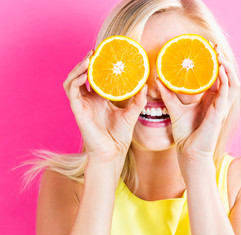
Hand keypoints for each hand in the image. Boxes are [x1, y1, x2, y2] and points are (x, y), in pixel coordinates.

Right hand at [63, 49, 147, 178]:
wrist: (113, 152)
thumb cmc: (120, 135)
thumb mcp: (132, 114)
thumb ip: (138, 100)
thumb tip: (145, 84)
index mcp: (99, 99)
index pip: (95, 77)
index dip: (97, 65)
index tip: (105, 53)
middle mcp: (88, 100)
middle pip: (81, 76)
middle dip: (86, 63)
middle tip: (95, 52)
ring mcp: (82, 105)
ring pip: (72, 80)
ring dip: (78, 68)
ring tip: (89, 59)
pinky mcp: (78, 110)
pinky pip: (72, 92)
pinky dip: (76, 80)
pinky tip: (86, 73)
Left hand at [156, 44, 239, 170]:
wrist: (188, 151)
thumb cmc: (185, 133)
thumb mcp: (175, 109)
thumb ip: (168, 95)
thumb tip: (157, 80)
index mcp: (210, 99)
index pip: (216, 77)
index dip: (214, 63)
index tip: (207, 49)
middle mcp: (218, 101)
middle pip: (226, 77)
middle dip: (222, 61)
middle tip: (214, 47)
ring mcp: (221, 107)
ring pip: (232, 83)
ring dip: (227, 68)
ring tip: (219, 55)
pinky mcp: (220, 113)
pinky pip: (226, 94)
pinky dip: (225, 80)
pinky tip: (220, 69)